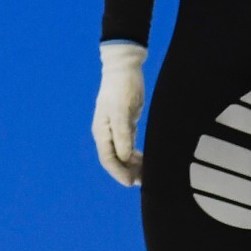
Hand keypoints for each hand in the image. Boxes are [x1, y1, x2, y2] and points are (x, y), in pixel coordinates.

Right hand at [93, 41, 145, 185]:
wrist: (124, 68)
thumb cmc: (122, 88)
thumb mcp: (122, 112)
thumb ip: (122, 135)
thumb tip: (123, 158)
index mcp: (102, 132)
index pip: (108, 159)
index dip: (119, 173)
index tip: (131, 182)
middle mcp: (107, 134)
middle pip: (115, 160)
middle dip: (127, 172)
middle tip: (144, 182)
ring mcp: (116, 130)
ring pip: (123, 155)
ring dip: (133, 165)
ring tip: (147, 174)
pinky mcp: (126, 124)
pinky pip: (129, 146)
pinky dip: (136, 155)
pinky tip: (146, 160)